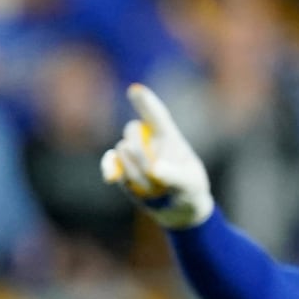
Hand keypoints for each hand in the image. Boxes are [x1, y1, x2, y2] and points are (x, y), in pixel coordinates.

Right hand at [100, 84, 213, 229]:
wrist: (176, 209)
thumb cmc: (189, 191)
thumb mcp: (190, 185)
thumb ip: (174, 176)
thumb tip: (155, 169)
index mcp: (169, 137)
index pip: (155, 116)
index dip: (145, 102)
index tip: (134, 89)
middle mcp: (148, 142)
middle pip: (132, 130)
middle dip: (138, 150)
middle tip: (151, 173)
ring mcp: (133, 157)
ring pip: (122, 153)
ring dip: (134, 172)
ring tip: (151, 190)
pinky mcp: (122, 171)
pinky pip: (109, 164)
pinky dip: (109, 168)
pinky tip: (110, 177)